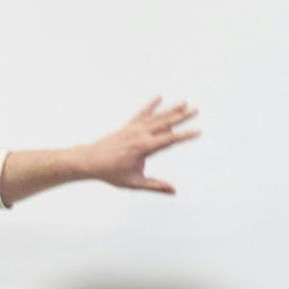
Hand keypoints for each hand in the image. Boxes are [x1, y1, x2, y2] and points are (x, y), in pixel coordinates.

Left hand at [80, 97, 200, 193]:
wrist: (90, 161)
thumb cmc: (111, 173)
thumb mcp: (135, 183)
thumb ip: (156, 186)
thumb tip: (174, 191)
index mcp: (144, 147)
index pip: (170, 139)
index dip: (185, 135)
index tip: (198, 131)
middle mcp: (140, 134)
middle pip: (165, 123)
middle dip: (182, 116)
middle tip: (196, 110)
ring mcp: (134, 128)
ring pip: (156, 116)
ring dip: (171, 109)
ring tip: (184, 102)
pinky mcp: (128, 126)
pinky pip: (141, 113)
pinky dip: (150, 105)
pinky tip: (158, 97)